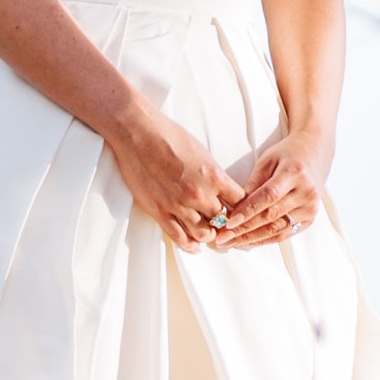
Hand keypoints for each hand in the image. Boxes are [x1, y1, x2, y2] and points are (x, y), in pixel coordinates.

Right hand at [106, 97, 237, 248]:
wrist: (139, 133)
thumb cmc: (169, 135)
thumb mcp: (201, 152)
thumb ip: (212, 173)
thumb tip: (220, 187)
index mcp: (215, 177)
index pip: (240, 202)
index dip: (241, 209)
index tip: (239, 213)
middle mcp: (201, 194)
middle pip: (224, 221)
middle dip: (226, 225)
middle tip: (227, 230)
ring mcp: (180, 205)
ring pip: (204, 234)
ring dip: (209, 236)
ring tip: (210, 237)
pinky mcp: (160, 211)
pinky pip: (179, 237)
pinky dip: (189, 245)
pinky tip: (194, 246)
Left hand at [200, 119, 334, 249]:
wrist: (315, 152)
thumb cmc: (287, 154)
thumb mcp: (268, 160)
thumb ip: (253, 183)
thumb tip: (235, 207)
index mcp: (295, 173)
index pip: (268, 196)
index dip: (247, 211)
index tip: (228, 222)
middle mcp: (306, 192)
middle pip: (271, 216)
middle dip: (244, 229)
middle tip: (222, 238)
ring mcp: (310, 208)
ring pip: (277, 229)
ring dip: (252, 239)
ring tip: (231, 243)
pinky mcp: (310, 218)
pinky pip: (285, 234)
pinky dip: (265, 240)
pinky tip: (249, 242)